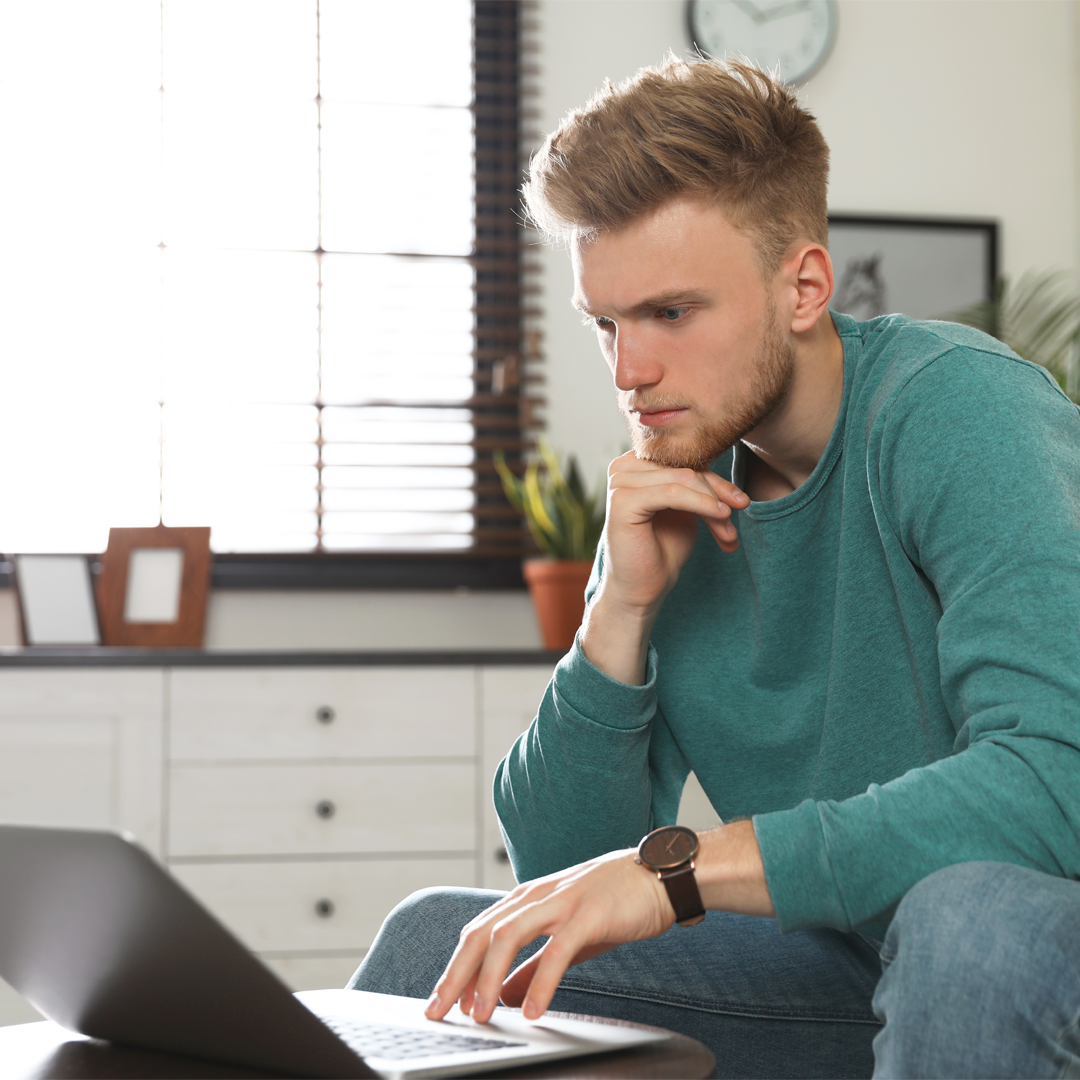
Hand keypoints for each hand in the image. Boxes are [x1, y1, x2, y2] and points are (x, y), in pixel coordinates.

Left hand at [424, 849, 673, 1024]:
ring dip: (488, 977)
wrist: (662, 877)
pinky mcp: (590, 914)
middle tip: (440, 1013)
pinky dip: (542, 982)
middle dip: (456, 974)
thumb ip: (534, 965)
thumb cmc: (616, 904)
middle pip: (482, 933)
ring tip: (481, 1015)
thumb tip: (506, 997)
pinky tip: (535, 1011)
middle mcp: (537, 896)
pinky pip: (558, 950)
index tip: (441, 1004)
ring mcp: (562, 902)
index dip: (455, 968)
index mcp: (528, 899)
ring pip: (508, 935)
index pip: (478, 932)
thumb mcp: (567, 936)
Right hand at [599, 452, 747, 615]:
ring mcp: (620, 482)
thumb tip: (726, 461)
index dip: (716, 480)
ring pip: (684, 479)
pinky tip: (719, 516)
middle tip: (737, 519)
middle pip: (685, 467)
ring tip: (728, 532)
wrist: (642, 589)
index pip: (684, 460)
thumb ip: (697, 484)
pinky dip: (701, 504)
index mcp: (636, 465)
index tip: (741, 501)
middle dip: (718, 494)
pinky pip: (672, 493)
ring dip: (713, 504)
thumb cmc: (662, 550)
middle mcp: (623, 467)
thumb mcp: (687, 510)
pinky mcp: (623, 500)